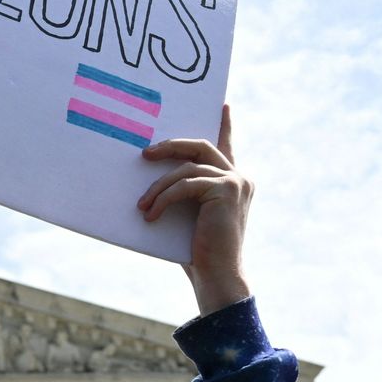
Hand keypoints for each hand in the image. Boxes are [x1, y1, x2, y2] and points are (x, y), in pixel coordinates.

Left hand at [137, 104, 252, 314]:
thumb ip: (184, 191)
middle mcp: (240, 178)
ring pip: (186, 168)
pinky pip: (185, 185)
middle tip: (145, 153)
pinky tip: (151, 215)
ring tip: (142, 206)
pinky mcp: (227, 191)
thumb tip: (151, 172)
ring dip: (158, 187)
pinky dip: (164, 198)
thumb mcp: (188, 214)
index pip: (226, 146)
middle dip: (170, 145)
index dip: (225, 124)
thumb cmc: (197, 252)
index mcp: (233, 182)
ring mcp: (236, 182)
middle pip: (200, 146)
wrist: (217, 276)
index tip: (223, 105)